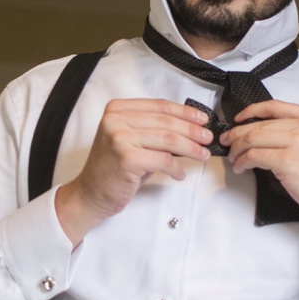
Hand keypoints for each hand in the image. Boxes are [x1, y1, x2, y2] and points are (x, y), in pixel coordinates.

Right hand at [54, 98, 213, 245]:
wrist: (91, 193)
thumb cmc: (114, 168)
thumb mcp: (131, 140)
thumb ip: (153, 128)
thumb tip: (190, 126)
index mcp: (117, 109)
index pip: (159, 106)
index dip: (185, 112)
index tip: (202, 119)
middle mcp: (115, 120)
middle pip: (166, 121)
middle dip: (192, 130)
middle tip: (207, 138)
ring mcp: (119, 138)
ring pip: (168, 139)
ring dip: (190, 148)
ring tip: (202, 154)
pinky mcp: (126, 158)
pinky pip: (163, 160)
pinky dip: (176, 168)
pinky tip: (179, 173)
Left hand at [222, 99, 298, 231]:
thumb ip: (298, 132)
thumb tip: (266, 134)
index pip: (275, 107)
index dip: (251, 111)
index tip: (240, 119)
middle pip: (259, 124)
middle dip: (237, 134)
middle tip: (228, 142)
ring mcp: (297, 141)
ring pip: (253, 138)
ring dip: (237, 149)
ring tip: (234, 158)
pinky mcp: (287, 161)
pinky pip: (254, 156)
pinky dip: (242, 162)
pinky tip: (242, 168)